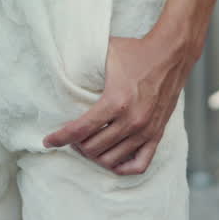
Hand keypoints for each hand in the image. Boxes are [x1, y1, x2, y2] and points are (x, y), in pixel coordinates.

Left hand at [42, 31, 190, 174]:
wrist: (170, 54)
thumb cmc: (135, 52)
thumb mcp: (105, 53)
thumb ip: (83, 63)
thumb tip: (59, 65)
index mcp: (116, 101)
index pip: (81, 129)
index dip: (60, 137)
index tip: (48, 140)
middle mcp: (132, 120)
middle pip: (93, 148)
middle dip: (76, 145)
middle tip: (70, 137)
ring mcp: (146, 130)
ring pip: (111, 159)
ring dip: (94, 156)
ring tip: (86, 145)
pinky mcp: (157, 134)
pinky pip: (138, 164)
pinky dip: (121, 167)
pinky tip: (110, 159)